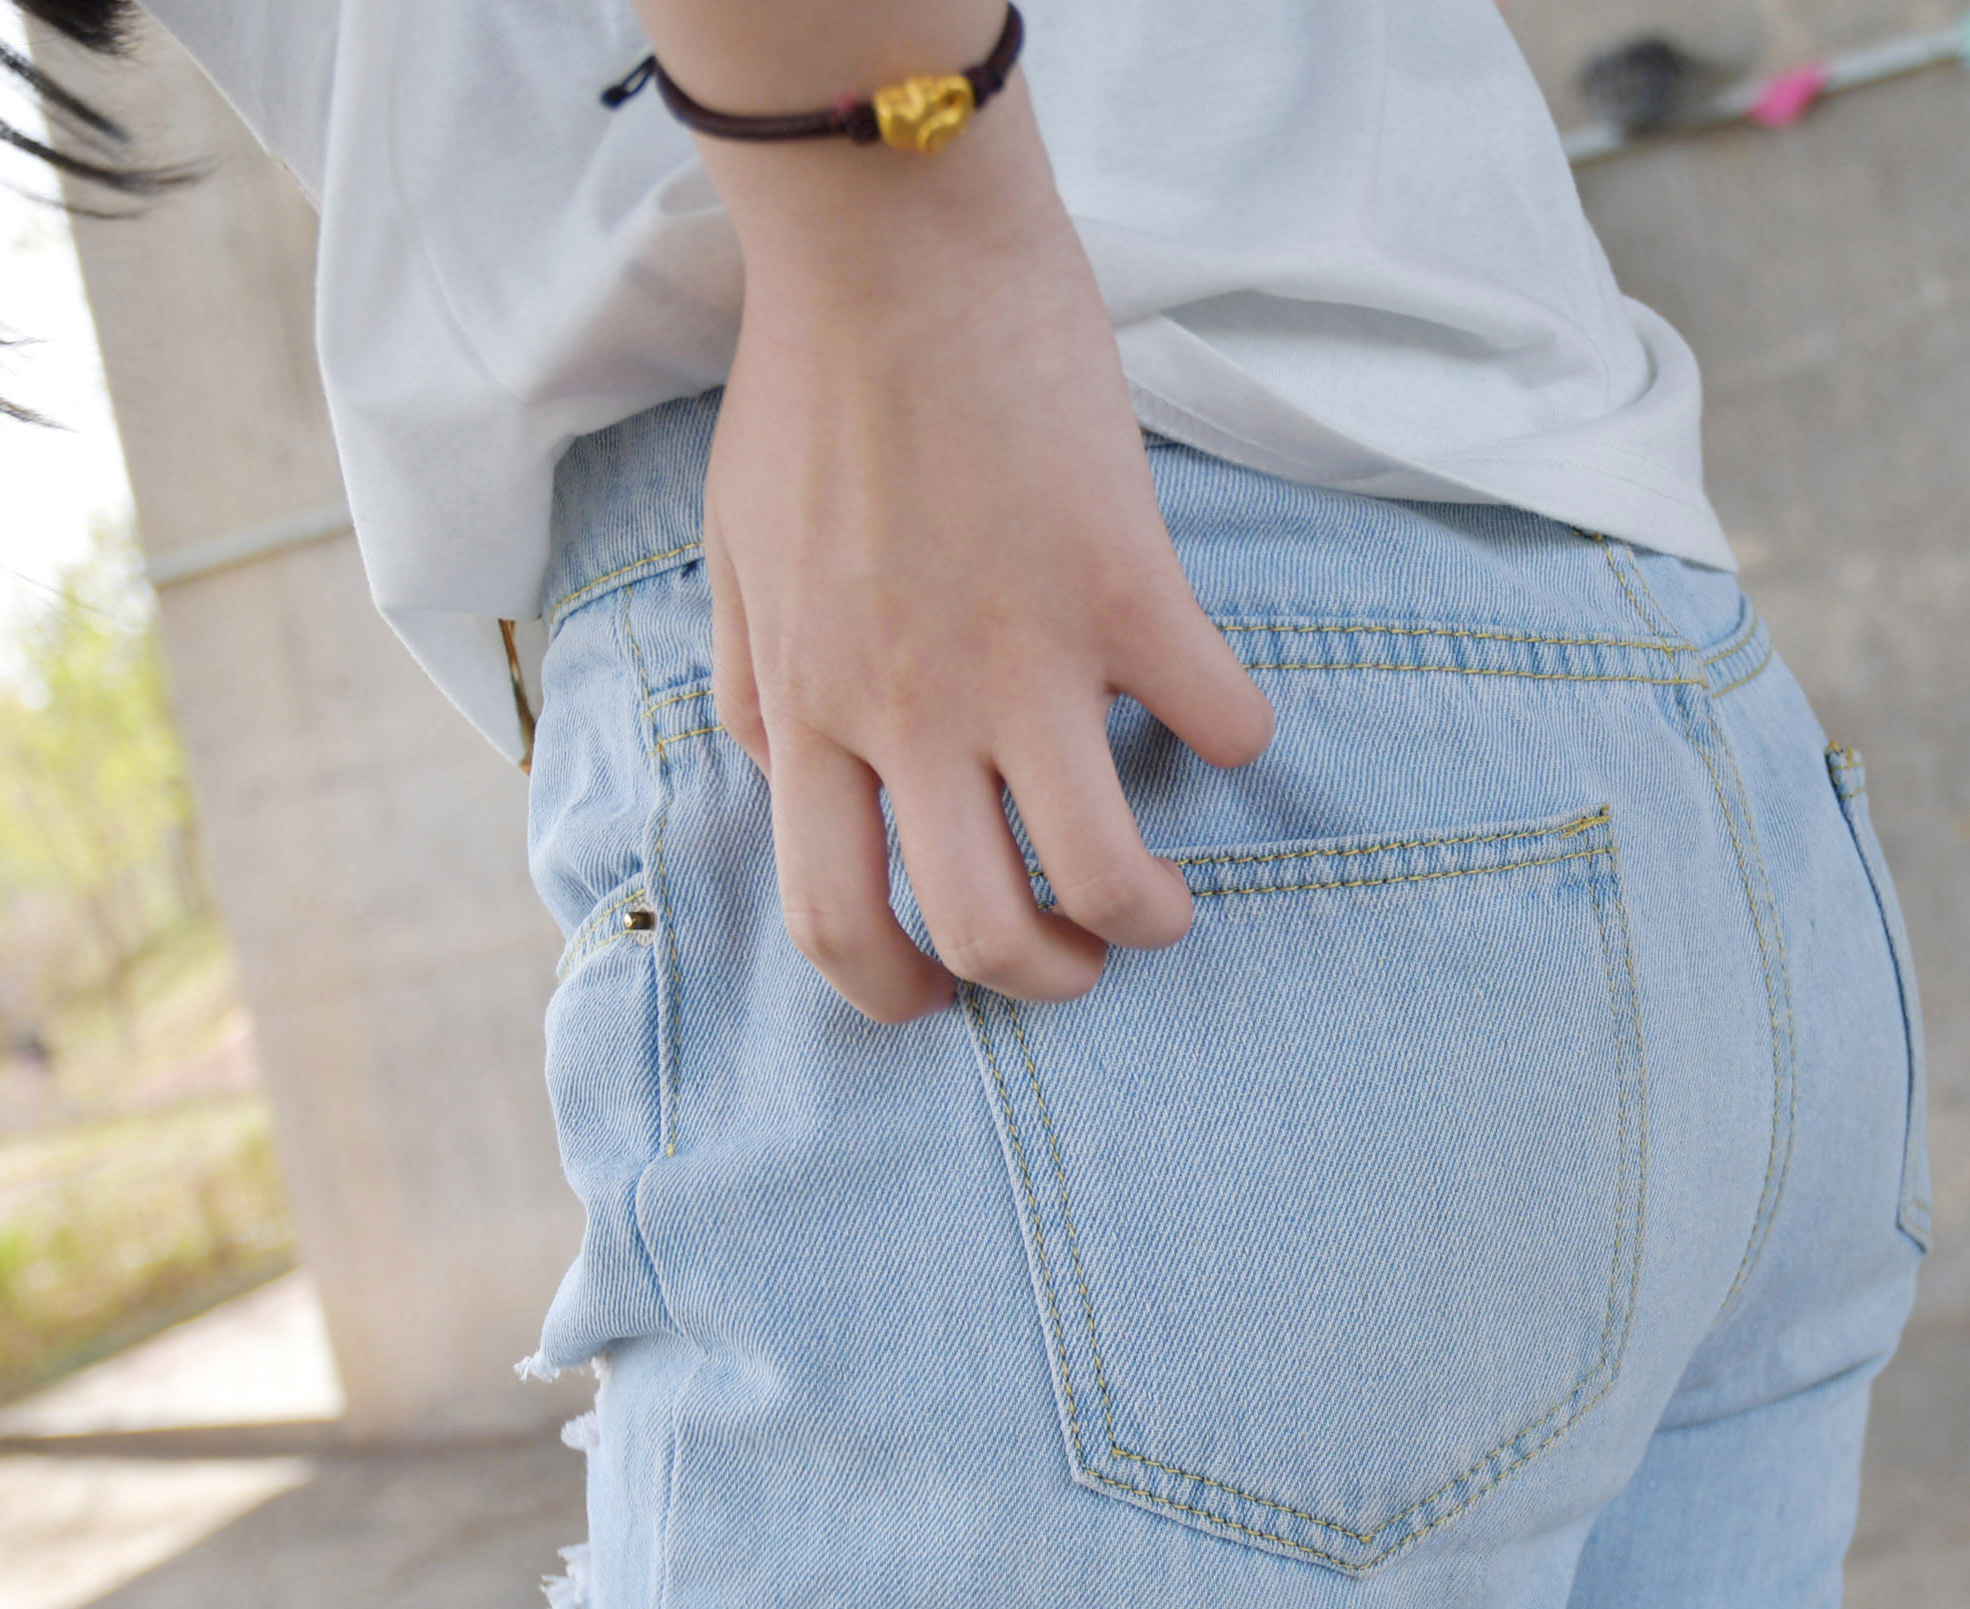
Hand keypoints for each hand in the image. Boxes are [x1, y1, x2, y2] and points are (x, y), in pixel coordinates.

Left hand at [684, 71, 1272, 1021]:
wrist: (893, 249)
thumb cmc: (811, 391)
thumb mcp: (734, 559)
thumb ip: (758, 688)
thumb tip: (793, 781)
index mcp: (811, 710)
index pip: (833, 919)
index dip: (890, 994)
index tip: (938, 998)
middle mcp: (910, 713)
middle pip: (979, 932)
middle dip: (1041, 980)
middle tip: (1077, 957)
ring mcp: (1025, 660)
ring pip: (1104, 875)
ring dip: (1148, 917)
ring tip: (1167, 905)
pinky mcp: (1127, 592)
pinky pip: (1215, 719)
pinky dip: (1235, 739)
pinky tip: (1220, 714)